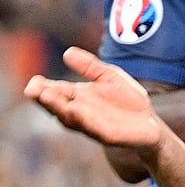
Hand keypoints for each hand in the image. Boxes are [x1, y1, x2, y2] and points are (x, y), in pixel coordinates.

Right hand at [24, 47, 162, 148]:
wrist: (151, 123)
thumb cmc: (127, 100)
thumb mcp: (110, 77)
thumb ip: (90, 66)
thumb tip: (67, 52)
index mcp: (78, 97)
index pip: (55, 91)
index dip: (43, 87)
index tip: (34, 81)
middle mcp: (79, 112)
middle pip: (57, 106)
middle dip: (45, 98)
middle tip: (32, 90)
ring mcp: (91, 124)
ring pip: (70, 118)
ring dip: (58, 108)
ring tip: (48, 97)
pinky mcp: (107, 135)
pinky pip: (93, 128)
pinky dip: (83, 119)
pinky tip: (76, 110)